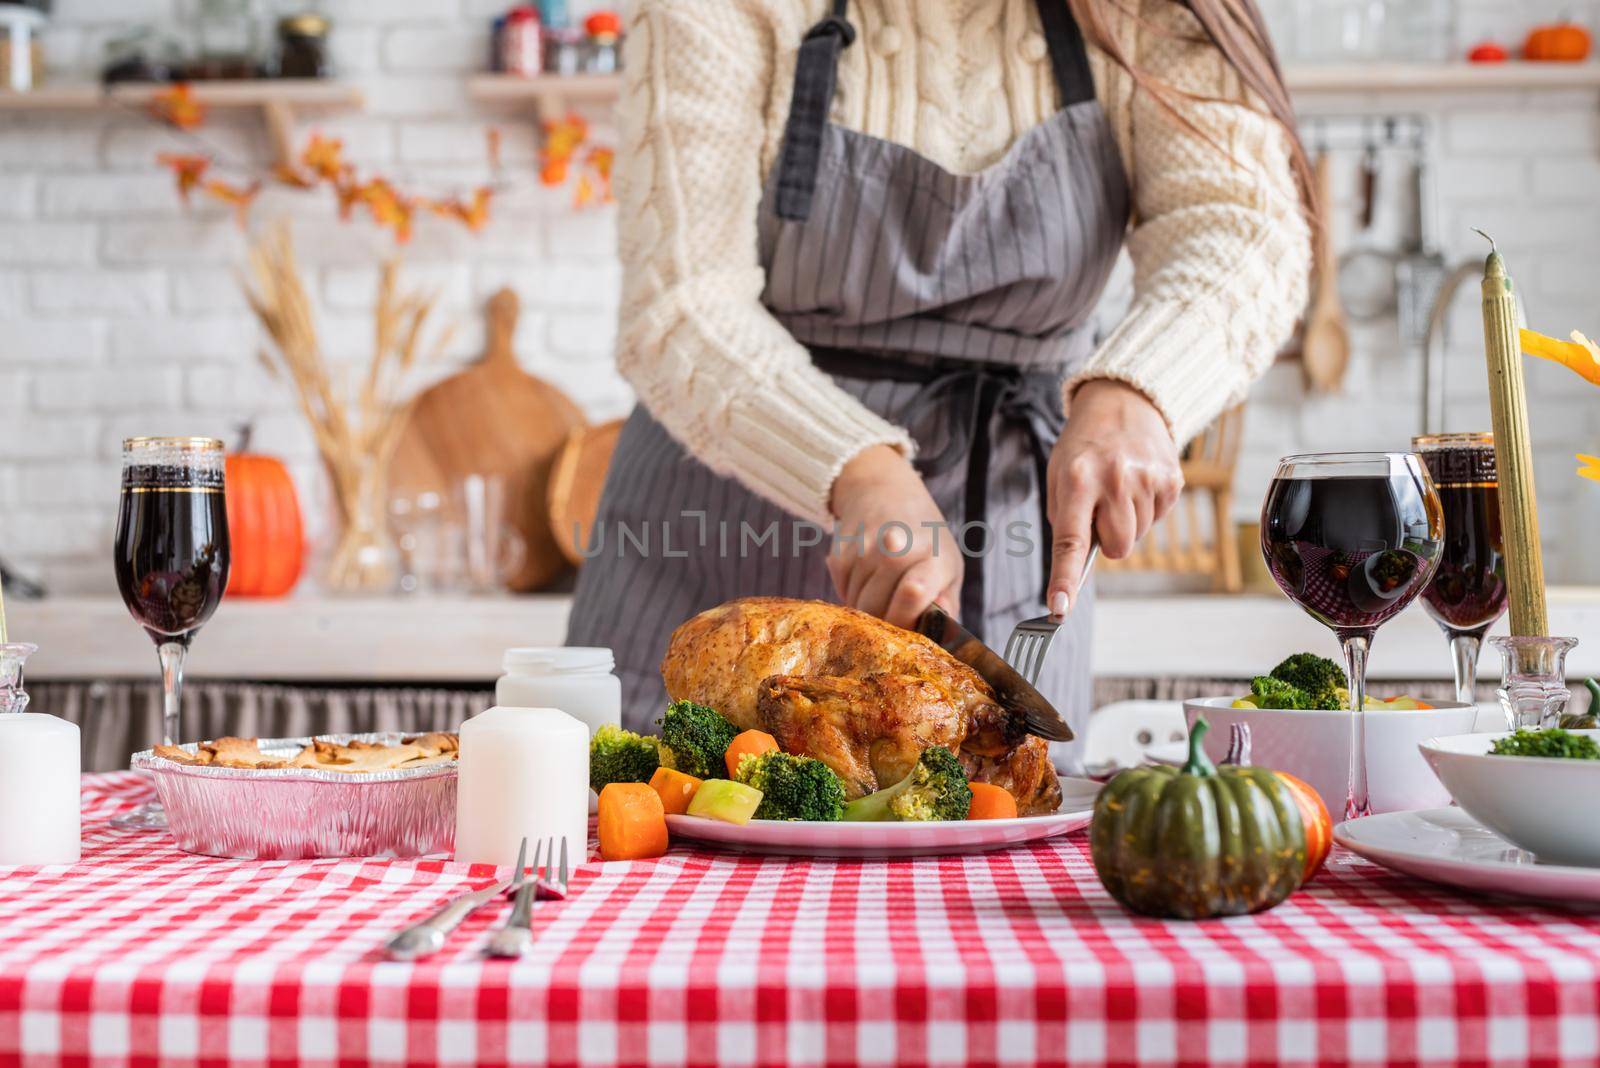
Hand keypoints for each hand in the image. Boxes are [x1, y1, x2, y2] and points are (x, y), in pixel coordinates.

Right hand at [828, 445, 962, 628]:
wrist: (885, 491)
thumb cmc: (925, 539)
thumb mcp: (948, 566)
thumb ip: (947, 605)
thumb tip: (939, 633)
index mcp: (934, 555)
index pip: (915, 591)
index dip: (908, 611)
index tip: (909, 617)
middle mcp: (898, 548)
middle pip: (878, 610)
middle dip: (885, 624)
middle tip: (895, 614)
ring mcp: (865, 550)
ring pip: (857, 606)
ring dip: (867, 610)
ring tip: (883, 591)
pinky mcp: (840, 553)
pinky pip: (841, 593)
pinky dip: (851, 594)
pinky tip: (866, 578)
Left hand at [1046, 379, 1183, 615]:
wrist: (1124, 403)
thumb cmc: (1083, 447)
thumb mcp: (1059, 475)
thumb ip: (1065, 520)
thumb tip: (1075, 568)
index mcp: (1077, 479)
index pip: (1070, 540)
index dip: (1064, 579)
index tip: (1059, 609)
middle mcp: (1114, 480)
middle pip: (1116, 548)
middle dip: (1106, 539)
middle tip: (1099, 508)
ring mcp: (1147, 480)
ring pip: (1136, 537)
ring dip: (1126, 522)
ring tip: (1118, 488)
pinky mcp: (1172, 480)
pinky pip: (1156, 519)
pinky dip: (1145, 510)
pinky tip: (1137, 484)